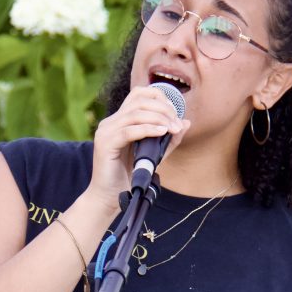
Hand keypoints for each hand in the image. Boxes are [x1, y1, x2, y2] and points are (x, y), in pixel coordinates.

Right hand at [85, 85, 189, 210]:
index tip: (175, 113)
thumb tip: (186, 122)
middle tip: (176, 124)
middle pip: (139, 101)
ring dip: (159, 119)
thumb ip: (168, 139)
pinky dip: (148, 129)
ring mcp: (105, 131)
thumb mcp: (154, 154)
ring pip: (135, 114)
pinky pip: (129, 131)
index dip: (160, 97)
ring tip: (172, 129)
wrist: (109, 197)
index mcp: (119, 120)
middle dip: (163, 109)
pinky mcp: (105, 144)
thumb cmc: (128, 176)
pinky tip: (162, 133)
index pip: (139, 94)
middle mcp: (110, 122)